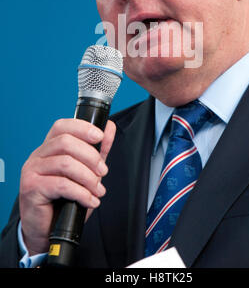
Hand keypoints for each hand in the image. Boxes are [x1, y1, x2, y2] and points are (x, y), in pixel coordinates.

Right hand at [19, 118, 115, 255]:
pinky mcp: (31, 188)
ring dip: (88, 177)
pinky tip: (90, 201)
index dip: (82, 128)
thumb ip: (97, 151)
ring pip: (65, 163)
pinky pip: (61, 185)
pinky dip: (81, 193)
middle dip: (91, 156)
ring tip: (98, 190)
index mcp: (49, 148)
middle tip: (103, 171)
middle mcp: (38, 155)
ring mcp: (32, 171)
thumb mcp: (86, 172)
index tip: (100, 136)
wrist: (46, 230)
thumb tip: (109, 128)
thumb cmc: (64, 200)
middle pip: (66, 142)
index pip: (62, 126)